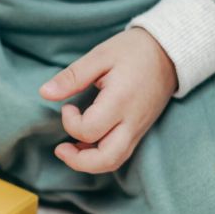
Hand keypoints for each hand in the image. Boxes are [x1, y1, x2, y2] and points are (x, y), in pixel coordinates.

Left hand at [39, 28, 177, 173]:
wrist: (170, 52)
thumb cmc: (134, 51)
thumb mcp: (100, 56)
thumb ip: (72, 77)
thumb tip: (45, 93)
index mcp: (120, 101)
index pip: (89, 130)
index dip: (70, 123)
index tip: (67, 107)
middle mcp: (132, 122)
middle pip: (106, 159)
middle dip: (78, 161)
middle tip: (61, 148)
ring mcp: (138, 129)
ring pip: (114, 161)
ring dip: (89, 162)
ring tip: (71, 149)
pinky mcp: (140, 131)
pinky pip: (121, 154)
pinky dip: (101, 155)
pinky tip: (87, 143)